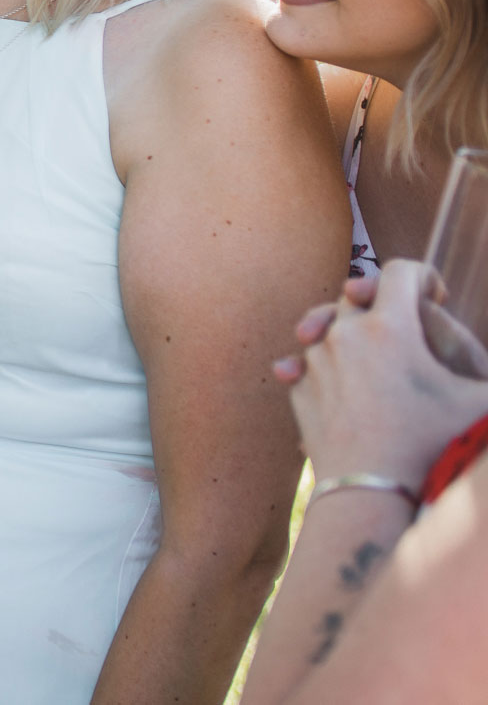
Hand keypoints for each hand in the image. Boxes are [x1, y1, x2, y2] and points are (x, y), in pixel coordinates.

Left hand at [272, 260, 487, 483]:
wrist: (373, 494)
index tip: (436, 298)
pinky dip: (326, 364)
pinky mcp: (298, 387)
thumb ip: (485, 371)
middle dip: (383, 304)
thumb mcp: (480, 405)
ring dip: (351, 334)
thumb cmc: (435, 448)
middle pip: (358, 296)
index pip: (402, 272)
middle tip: (405, 325)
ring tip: (375, 355)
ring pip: (330, 327)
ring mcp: (316, 360)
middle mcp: (344, 334)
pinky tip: (345, 379)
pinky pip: (308, 360)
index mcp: (391, 327)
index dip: (423, 276)